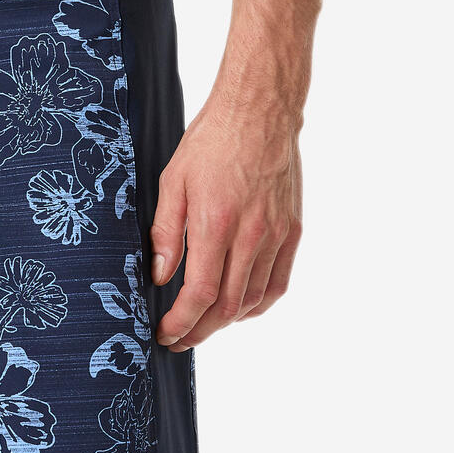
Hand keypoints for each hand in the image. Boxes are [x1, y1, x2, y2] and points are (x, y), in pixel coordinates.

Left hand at [151, 93, 302, 351]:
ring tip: (201, 325)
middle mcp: (251, 235)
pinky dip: (257, 305)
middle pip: (228, 307)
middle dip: (199, 331)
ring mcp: (276, 235)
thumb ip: (167, 233)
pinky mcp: (293, 231)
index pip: (201, 293)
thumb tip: (161, 276)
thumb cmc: (211, 142)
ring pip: (254, 301)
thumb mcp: (173, 182)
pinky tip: (237, 307)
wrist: (260, 113)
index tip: (164, 333)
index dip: (181, 322)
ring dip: (226, 322)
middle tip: (178, 339)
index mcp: (217, 223)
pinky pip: (277, 283)